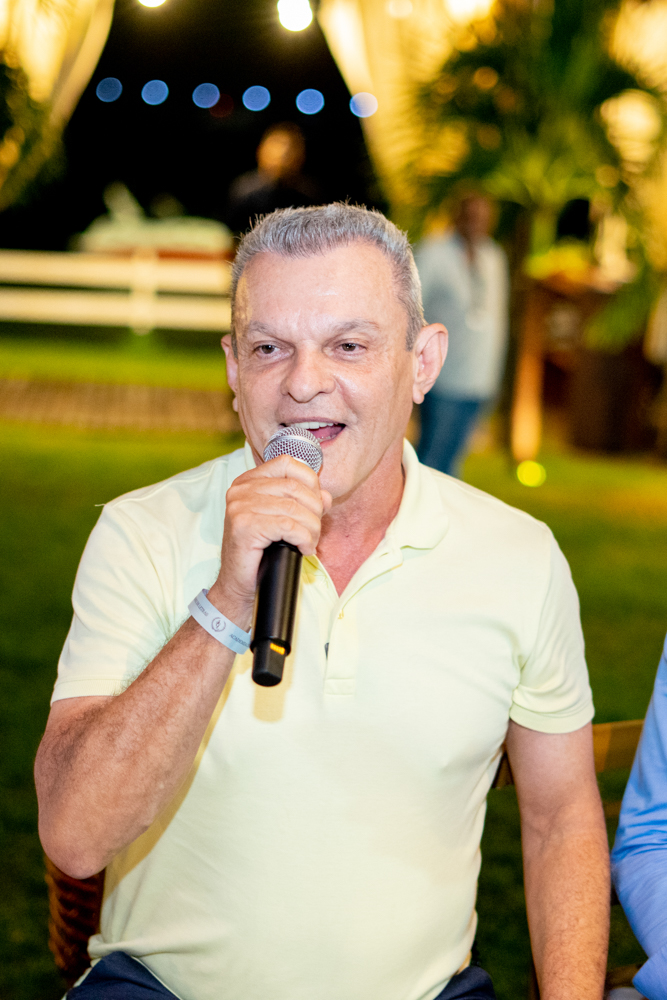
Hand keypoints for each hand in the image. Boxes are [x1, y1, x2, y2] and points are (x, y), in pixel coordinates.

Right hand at [208, 456, 331, 629]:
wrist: (239, 584)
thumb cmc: (262, 552)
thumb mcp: (284, 520)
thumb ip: (304, 503)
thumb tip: (326, 496)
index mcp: (248, 481)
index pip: (287, 463)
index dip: (310, 482)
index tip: (315, 506)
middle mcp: (240, 489)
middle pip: (295, 487)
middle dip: (315, 511)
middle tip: (315, 532)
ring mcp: (239, 506)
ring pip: (294, 508)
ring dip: (312, 529)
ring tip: (310, 543)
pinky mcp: (244, 526)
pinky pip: (288, 526)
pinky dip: (304, 539)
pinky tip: (303, 549)